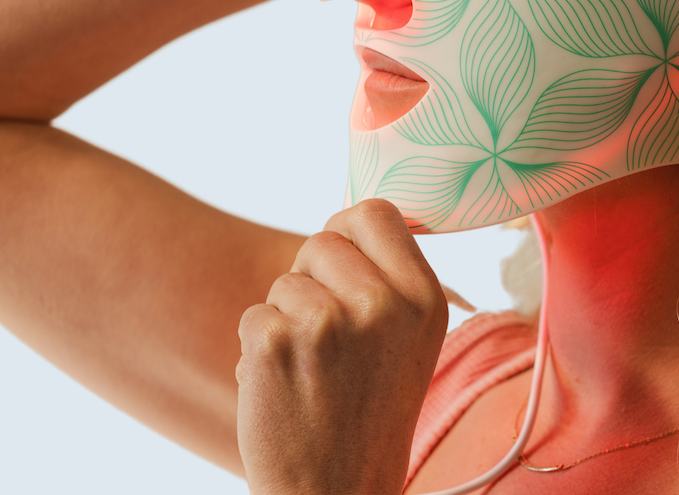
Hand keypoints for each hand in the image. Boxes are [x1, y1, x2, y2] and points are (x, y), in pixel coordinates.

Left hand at [236, 199, 447, 494]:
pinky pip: (254, 314)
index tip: (344, 270)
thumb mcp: (410, 338)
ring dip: (286, 319)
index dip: (349, 234)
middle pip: (322, 240)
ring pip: (284, 281)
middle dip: (313, 279)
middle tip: (330, 340)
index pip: (375, 211)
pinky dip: (259, 348)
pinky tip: (285, 386)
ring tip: (311, 370)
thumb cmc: (369, 409)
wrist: (339, 489)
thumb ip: (391, 277)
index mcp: (424, 297)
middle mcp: (383, 303)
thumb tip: (353, 215)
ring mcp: (329, 322)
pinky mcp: (277, 342)